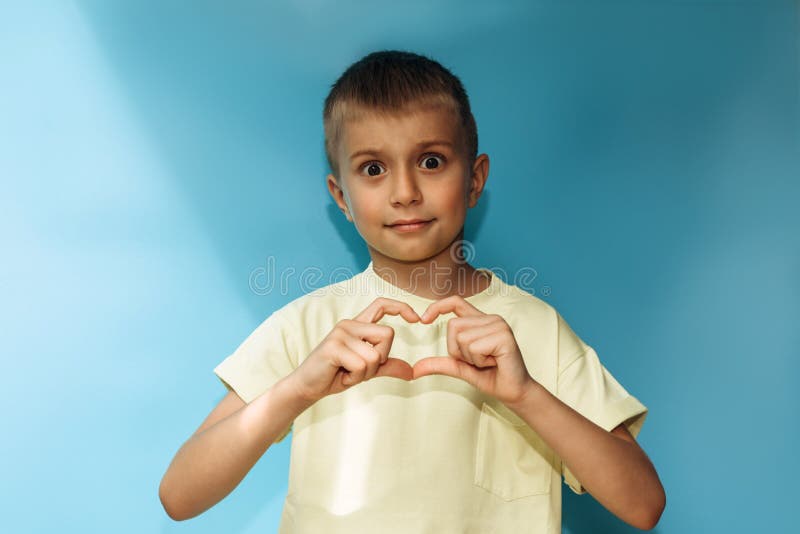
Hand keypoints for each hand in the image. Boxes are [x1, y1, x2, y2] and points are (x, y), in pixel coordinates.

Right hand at [289, 297, 420, 402]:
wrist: (307, 387)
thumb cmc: (336, 375)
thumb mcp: (366, 370)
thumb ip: (387, 366)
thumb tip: (412, 372)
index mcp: (357, 325)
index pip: (382, 304)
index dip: (401, 307)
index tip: (417, 318)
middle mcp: (349, 324)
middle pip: (388, 335)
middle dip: (381, 359)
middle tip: (360, 369)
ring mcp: (340, 333)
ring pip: (375, 355)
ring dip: (365, 373)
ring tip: (347, 373)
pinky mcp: (333, 346)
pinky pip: (361, 365)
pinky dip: (355, 378)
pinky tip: (341, 376)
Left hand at [412, 295, 534, 405]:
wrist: (514, 392)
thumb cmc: (491, 377)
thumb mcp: (460, 368)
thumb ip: (440, 364)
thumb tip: (415, 369)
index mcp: (481, 320)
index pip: (455, 302)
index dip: (437, 306)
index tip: (423, 319)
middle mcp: (490, 318)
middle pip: (453, 326)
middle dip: (458, 350)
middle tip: (479, 360)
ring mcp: (498, 325)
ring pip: (462, 338)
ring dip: (470, 357)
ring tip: (488, 362)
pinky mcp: (504, 336)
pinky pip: (474, 347)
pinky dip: (479, 360)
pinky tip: (494, 362)